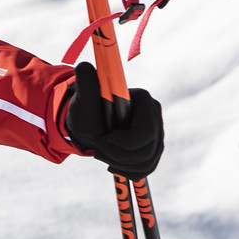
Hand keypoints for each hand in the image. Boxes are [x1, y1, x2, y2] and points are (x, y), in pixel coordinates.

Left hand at [60, 61, 164, 178]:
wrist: (88, 122)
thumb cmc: (85, 109)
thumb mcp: (82, 99)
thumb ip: (86, 83)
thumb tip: (83, 66)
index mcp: (144, 100)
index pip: (145, 133)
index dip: (122, 143)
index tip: (102, 140)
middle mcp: (154, 115)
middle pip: (146, 151)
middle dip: (118, 156)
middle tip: (98, 149)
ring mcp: (157, 131)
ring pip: (147, 162)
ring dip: (120, 164)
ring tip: (103, 154)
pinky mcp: (153, 146)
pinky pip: (148, 167)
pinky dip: (129, 171)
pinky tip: (113, 164)